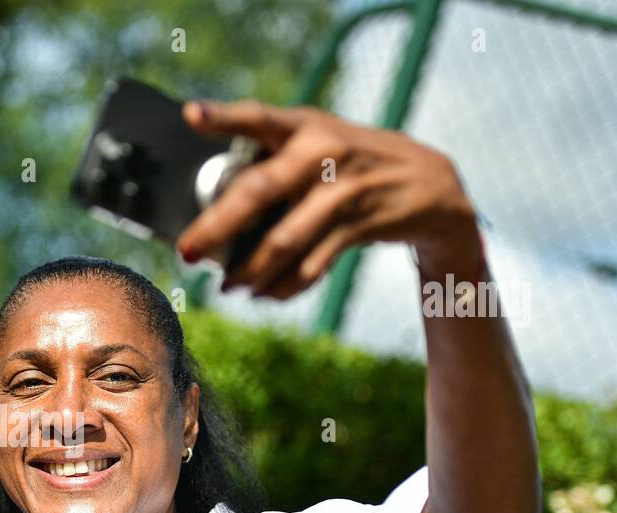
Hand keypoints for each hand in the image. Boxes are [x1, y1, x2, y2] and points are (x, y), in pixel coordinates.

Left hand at [175, 99, 484, 295]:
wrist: (430, 181)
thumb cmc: (351, 162)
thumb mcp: (319, 141)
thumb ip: (274, 161)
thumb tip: (216, 218)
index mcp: (304, 126)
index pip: (258, 117)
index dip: (223, 116)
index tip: (191, 114)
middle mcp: (322, 152)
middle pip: (258, 191)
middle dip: (216, 227)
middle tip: (187, 253)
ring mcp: (343, 190)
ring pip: (283, 241)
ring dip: (249, 271)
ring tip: (227, 286)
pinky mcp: (360, 224)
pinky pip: (312, 266)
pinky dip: (284, 286)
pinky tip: (264, 294)